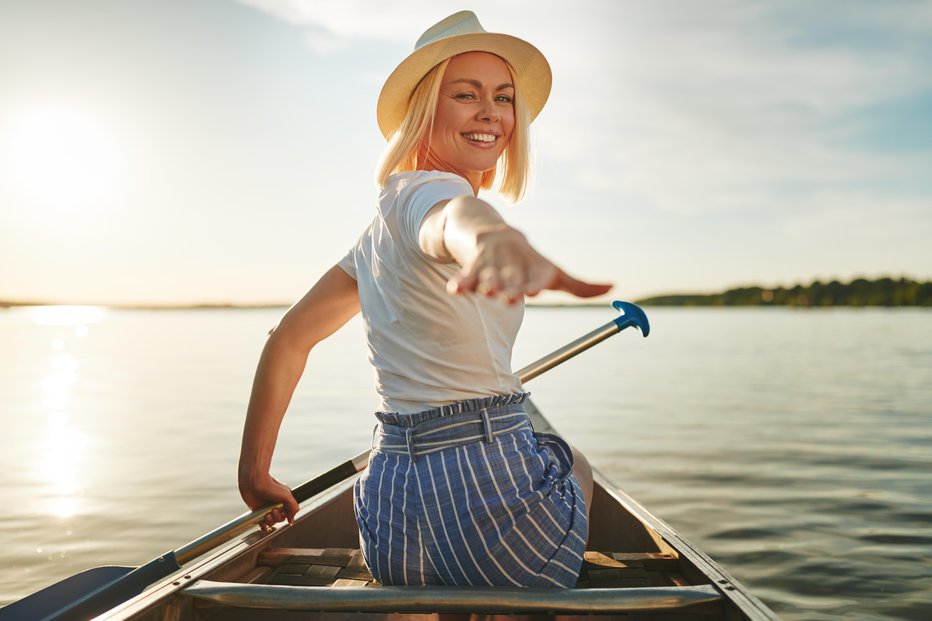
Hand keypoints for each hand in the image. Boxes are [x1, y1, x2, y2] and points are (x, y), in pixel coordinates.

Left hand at [238, 472, 298, 527]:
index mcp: (284, 501)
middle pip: (279, 519)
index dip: (285, 516)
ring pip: (271, 522)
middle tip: (273, 510)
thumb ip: (293, 507)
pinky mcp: (258, 511)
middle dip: (277, 517)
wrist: (255, 483)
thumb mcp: (287, 495)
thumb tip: (291, 519)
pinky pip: (262, 522)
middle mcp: (275, 505)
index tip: (283, 513)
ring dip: (270, 521)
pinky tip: (263, 523)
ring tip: (267, 514)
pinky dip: (263, 525)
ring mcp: (266, 508)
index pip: (287, 514)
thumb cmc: (270, 485)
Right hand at [447, 226, 612, 303]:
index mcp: (535, 267)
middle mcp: (515, 264)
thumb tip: (614, 287)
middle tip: (512, 299)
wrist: (493, 234)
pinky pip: (466, 277)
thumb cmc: (529, 262)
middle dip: (512, 288)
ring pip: (490, 278)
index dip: (535, 283)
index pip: (537, 276)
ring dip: (488, 285)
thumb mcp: (553, 272)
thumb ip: (580, 286)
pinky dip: (462, 283)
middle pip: (513, 280)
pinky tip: (456, 292)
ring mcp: (493, 264)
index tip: (535, 291)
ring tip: (486, 292)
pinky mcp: (473, 266)